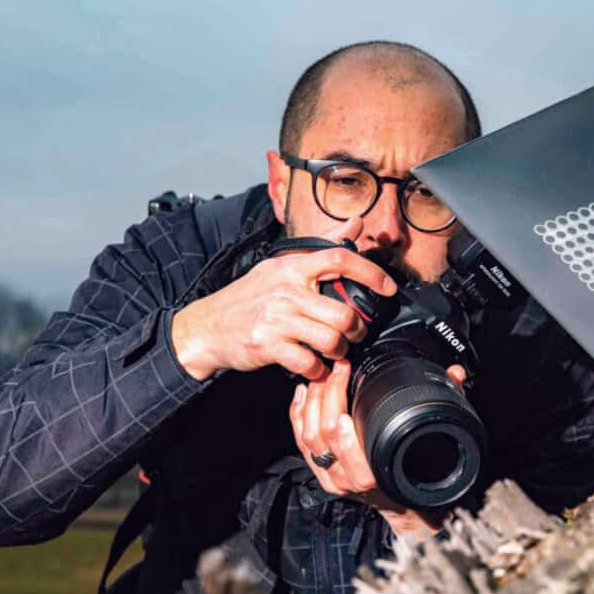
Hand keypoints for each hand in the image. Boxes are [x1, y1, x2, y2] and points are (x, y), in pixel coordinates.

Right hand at [171, 216, 396, 380]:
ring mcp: (277, 319)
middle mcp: (286, 291)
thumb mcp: (280, 266)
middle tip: (354, 335)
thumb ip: (321, 247)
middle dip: (357, 330)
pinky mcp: (268, 346)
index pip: (339, 259)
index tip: (388, 287)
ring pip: (331, 341)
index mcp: (291, 267)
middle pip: (343, 314)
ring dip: (340, 352)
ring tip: (334, 351)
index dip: (370, 272)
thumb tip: (355, 223)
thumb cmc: (247, 297)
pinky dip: (317, 369)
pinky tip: (313, 365)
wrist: (206, 326)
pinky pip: (309, 363)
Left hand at [289, 357, 467, 540]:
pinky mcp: (322, 475)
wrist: (409, 510)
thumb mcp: (435, 445)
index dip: (337, 403)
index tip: (345, 373)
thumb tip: (454, 375)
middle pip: (321, 432)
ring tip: (320, 376)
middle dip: (325, 393)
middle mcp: (347, 480)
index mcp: (372, 475)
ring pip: (307, 438)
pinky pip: (301, 445)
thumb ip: (447, 405)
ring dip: (310, 403)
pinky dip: (298, 418)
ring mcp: (332, 479)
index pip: (342, 438)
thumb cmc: (421, 478)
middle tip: (335, 366)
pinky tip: (302, 396)